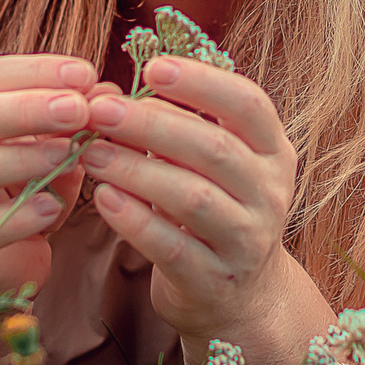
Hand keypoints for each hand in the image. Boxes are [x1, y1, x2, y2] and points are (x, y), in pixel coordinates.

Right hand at [0, 54, 111, 310]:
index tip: (85, 74)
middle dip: (25, 109)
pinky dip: (16, 218)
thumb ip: (70, 121)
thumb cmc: (19, 195)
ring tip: (69, 156)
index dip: (33, 71)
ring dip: (20, 159)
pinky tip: (53, 208)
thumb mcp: (47, 150)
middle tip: (78, 110)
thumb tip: (106, 90)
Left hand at [79, 55, 320, 355]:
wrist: (238, 297)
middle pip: (214, 149)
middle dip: (152, 124)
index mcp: (273, 151)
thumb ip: (176, 125)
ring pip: (193, 197)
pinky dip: (135, 220)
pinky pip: (172, 246)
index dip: (202, 82)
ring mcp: (246, 240)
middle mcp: (269, 193)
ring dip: (136, 169)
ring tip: (91, 153)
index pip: (249, 104)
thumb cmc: (214, 209)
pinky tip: (103, 198)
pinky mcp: (214, 281)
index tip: (152, 67)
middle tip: (100, 110)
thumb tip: (110, 92)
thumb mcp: (212, 165)